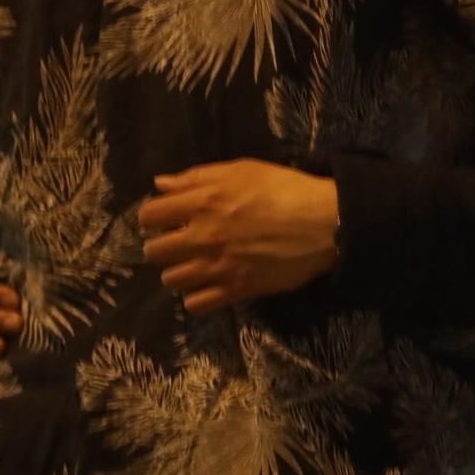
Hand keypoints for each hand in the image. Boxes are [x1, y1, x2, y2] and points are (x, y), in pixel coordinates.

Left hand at [139, 160, 339, 315]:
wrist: (324, 223)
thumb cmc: (284, 189)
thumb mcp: (242, 170)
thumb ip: (197, 176)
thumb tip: (160, 184)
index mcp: (203, 202)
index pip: (150, 216)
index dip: (154, 217)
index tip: (166, 219)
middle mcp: (203, 237)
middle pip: (154, 252)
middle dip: (162, 246)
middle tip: (180, 242)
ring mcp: (217, 267)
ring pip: (171, 280)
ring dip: (178, 272)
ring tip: (195, 265)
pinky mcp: (235, 290)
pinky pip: (195, 304)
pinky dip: (196, 297)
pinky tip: (209, 285)